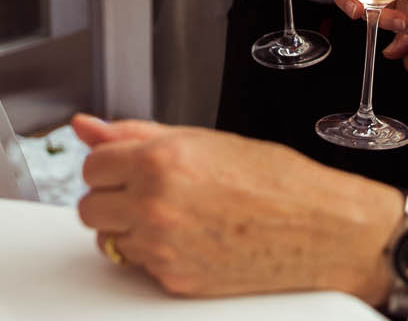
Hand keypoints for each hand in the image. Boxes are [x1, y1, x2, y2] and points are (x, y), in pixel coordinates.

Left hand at [72, 113, 396, 301]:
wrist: (319, 228)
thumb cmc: (275, 180)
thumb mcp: (204, 139)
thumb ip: (136, 134)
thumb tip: (87, 127)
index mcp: (160, 161)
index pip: (92, 165)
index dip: (110, 164)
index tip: (126, 165)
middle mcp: (155, 206)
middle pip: (89, 207)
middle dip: (111, 197)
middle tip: (145, 190)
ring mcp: (162, 248)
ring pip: (109, 240)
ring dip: (128, 227)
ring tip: (173, 213)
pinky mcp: (174, 281)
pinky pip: (139, 266)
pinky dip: (154, 253)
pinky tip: (188, 236)